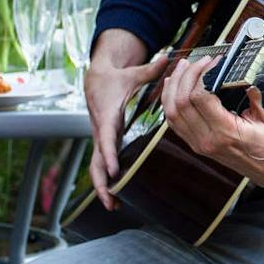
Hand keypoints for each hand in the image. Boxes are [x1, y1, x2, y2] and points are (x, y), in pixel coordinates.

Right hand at [84, 54, 172, 209]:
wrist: (95, 79)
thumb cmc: (115, 78)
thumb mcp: (132, 73)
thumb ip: (151, 69)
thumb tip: (169, 58)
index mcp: (108, 115)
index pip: (107, 138)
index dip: (110, 154)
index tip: (114, 171)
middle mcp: (101, 130)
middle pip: (97, 160)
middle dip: (102, 181)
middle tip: (110, 200)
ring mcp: (101, 138)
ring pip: (97, 166)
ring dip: (103, 187)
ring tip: (113, 206)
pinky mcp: (104, 143)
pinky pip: (102, 165)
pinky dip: (106, 181)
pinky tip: (116, 197)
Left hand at [158, 56, 263, 197]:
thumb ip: (255, 99)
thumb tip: (245, 81)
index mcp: (226, 133)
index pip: (199, 97)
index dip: (203, 74)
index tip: (214, 62)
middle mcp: (208, 141)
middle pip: (180, 102)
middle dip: (184, 76)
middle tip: (195, 61)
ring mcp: (200, 145)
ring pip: (171, 113)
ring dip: (173, 88)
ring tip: (181, 69)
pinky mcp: (198, 146)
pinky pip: (175, 124)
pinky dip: (170, 104)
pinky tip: (175, 89)